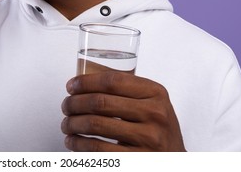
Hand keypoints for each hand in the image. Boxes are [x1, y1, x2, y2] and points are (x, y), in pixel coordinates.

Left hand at [61, 72, 185, 151]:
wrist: (174, 159)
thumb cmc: (156, 128)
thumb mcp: (151, 102)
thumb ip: (127, 91)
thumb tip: (83, 83)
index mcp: (155, 93)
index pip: (112, 81)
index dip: (85, 82)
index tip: (71, 86)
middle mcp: (155, 113)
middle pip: (100, 102)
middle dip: (74, 103)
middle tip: (65, 106)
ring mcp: (149, 138)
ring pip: (95, 125)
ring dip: (72, 124)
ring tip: (66, 125)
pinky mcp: (138, 159)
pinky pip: (99, 150)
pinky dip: (79, 145)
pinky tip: (73, 142)